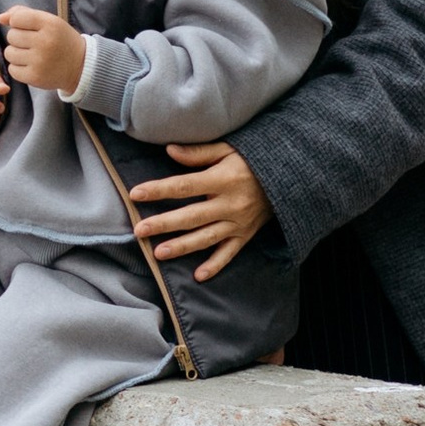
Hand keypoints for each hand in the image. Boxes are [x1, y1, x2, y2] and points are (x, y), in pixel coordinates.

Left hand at [0, 6, 85, 96]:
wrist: (80, 66)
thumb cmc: (59, 40)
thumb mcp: (48, 21)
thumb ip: (23, 14)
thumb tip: (0, 18)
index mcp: (50, 24)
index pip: (17, 18)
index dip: (17, 22)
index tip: (28, 27)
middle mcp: (45, 42)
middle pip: (11, 36)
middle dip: (18, 39)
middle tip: (33, 43)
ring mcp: (40, 61)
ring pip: (9, 53)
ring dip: (16, 53)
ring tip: (31, 55)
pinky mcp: (35, 77)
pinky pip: (12, 70)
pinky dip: (18, 68)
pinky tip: (31, 66)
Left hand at [128, 141, 272, 279]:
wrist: (288, 178)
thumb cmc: (252, 161)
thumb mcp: (228, 150)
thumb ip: (199, 153)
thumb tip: (169, 150)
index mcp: (223, 179)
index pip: (185, 186)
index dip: (159, 190)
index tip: (136, 194)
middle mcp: (229, 204)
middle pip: (191, 216)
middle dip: (163, 224)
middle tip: (139, 230)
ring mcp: (238, 223)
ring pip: (206, 238)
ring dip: (182, 247)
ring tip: (158, 253)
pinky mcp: (245, 236)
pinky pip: (229, 253)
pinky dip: (215, 266)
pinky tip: (198, 276)